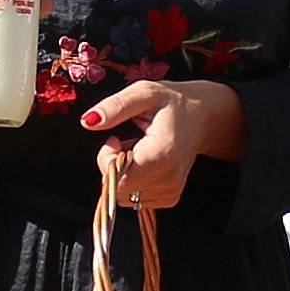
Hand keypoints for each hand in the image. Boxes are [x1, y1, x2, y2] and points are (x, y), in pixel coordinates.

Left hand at [80, 75, 246, 205]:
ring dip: (123, 173)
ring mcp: (171, 191)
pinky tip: (145, 162)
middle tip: (127, 142)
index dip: (106, 159)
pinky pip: (134, 198)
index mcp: (162, 154)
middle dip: (112, 165)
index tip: (115, 138)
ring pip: (123, 195)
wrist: (202, 116)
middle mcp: (170, 178)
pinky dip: (133, 181)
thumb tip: (87, 121)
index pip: (118, 178)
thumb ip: (114, 106)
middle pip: (118, 188)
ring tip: (139, 150)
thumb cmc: (172, 102)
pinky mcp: (170, 197)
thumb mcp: (143, 92)